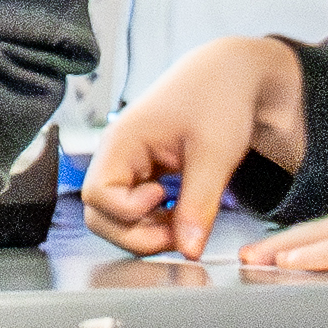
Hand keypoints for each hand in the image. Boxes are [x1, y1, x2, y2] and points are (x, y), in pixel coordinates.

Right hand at [85, 35, 306, 260]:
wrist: (230, 75)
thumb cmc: (219, 98)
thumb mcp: (214, 153)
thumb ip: (198, 204)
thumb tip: (188, 251)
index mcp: (122, 140)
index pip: (97, 195)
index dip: (129, 210)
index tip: (164, 197)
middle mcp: (116, 156)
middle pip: (99, 216)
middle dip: (135, 235)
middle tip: (179, 234)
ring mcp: (128, 167)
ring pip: (115, 220)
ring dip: (146, 233)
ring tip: (185, 226)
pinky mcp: (143, 176)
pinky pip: (135, 212)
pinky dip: (156, 224)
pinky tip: (183, 217)